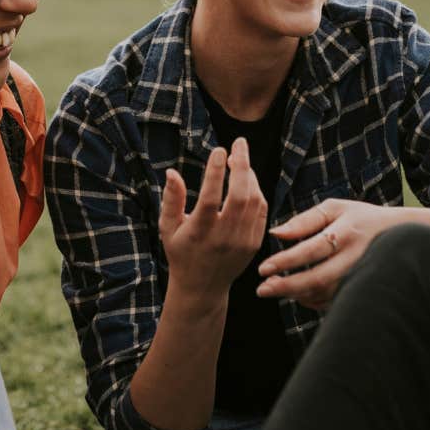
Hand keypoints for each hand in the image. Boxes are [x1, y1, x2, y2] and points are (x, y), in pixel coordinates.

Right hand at [159, 137, 266, 299]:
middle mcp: (223, 237)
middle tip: (239, 142)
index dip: (215, 172)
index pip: (210, 198)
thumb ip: (171, 200)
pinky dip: (256, 191)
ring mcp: (242, 241)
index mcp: (199, 233)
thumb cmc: (180, 253)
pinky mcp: (254, 244)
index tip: (219, 149)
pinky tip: (247, 179)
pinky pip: (261, 211)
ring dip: (249, 176)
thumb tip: (172, 171)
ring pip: (254, 201)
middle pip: (240, 196)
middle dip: (242, 165)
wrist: (202, 287)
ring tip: (239, 159)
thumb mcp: (168, 228)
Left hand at [256, 199, 424, 308]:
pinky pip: (334, 302)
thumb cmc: (361, 218)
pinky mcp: (364, 290)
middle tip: (262, 290)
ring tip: (274, 289)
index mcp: (347, 232)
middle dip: (287, 286)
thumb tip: (275, 234)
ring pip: (325, 294)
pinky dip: (312, 300)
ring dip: (297, 295)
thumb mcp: (335, 209)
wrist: (404, 235)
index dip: (286, 261)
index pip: (312, 249)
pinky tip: (297, 294)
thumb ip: (304, 221)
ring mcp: (362, 277)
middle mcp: (356, 257)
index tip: (263, 268)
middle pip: (318, 278)